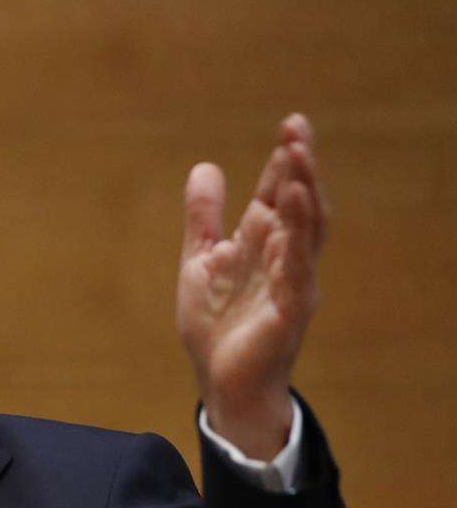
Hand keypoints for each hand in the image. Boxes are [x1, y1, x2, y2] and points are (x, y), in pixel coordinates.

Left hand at [177, 114, 329, 458]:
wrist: (220, 381)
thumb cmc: (216, 324)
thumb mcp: (201, 261)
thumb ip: (203, 218)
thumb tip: (206, 167)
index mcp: (264, 245)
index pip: (280, 195)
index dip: (285, 163)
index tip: (289, 126)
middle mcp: (285, 259)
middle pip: (301, 206)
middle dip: (300, 169)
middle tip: (297, 131)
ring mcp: (291, 284)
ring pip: (306, 233)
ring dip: (303, 196)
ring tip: (298, 160)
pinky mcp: (288, 312)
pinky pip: (296, 272)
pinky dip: (295, 242)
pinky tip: (291, 213)